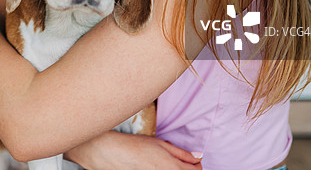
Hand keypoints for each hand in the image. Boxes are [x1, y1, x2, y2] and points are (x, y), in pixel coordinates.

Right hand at [66, 131, 202, 169]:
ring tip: (164, 162)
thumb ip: (182, 153)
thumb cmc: (135, 146)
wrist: (112, 154)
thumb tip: (198, 156)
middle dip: (187, 168)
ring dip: (175, 169)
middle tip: (180, 161)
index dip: (197, 164)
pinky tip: (156, 166)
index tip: (192, 159)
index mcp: (173, 167)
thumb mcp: (161, 144)